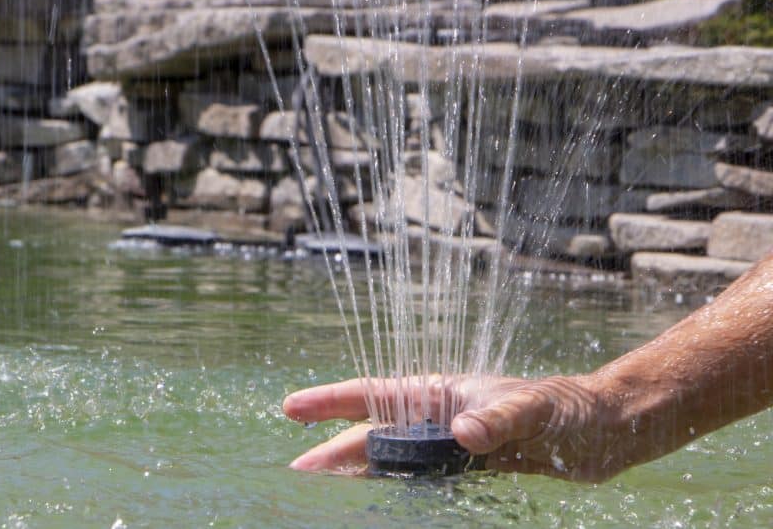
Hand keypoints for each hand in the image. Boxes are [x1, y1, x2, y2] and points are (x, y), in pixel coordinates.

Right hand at [283, 374, 627, 481]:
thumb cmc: (570, 409)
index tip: (292, 407)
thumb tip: (462, 432)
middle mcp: (440, 415)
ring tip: (322, 493)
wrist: (604, 430)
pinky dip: (394, 491)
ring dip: (359, 476)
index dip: (330, 402)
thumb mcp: (535, 411)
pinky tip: (375, 504)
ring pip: (392, 461)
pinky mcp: (469, 467)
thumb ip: (499, 420)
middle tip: (294, 474)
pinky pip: (420, 481)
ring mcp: (451, 442)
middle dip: (333, 452)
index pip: (375, 394)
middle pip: (374, 434)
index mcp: (443, 391)